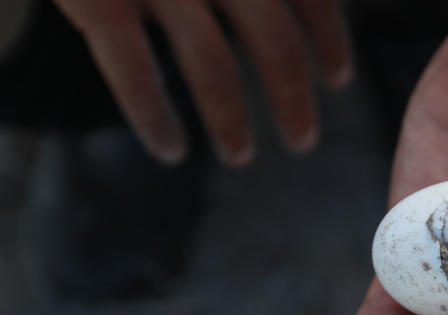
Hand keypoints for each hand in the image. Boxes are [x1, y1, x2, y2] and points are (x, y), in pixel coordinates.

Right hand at [53, 0, 352, 164]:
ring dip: (232, 122)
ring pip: (214, 69)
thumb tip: (311, 10)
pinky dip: (156, 120)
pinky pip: (137, 76)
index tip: (338, 78)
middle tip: (304, 142)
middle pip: (276, 43)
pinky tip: (170, 149)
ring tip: (241, 156)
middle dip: (294, 99)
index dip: (329, 41)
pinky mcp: (101, 1)